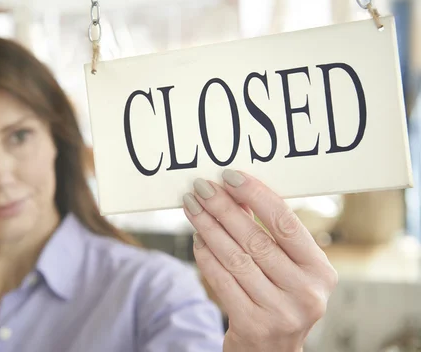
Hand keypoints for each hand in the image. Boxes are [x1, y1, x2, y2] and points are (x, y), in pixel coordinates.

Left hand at [183, 170, 337, 351]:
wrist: (271, 351)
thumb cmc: (279, 299)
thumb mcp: (289, 269)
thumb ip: (271, 235)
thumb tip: (237, 192)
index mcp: (320, 271)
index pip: (285, 223)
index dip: (256, 196)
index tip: (230, 177)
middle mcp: (306, 292)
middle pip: (256, 238)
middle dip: (223, 208)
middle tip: (201, 188)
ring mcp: (280, 312)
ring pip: (235, 258)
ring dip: (208, 227)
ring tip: (192, 208)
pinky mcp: (253, 325)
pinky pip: (222, 280)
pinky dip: (206, 256)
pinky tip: (197, 238)